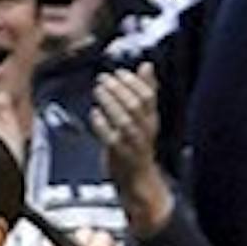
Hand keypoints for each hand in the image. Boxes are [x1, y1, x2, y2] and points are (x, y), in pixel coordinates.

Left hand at [92, 64, 173, 234]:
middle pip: (135, 106)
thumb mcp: (145, 117)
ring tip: (98, 91)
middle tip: (104, 79)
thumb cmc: (138, 144)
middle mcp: (145, 131)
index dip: (133, 82)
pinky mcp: (120, 156)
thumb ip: (147, 91)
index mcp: (152, 120)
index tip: (119, 73)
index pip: (147, 97)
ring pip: (124, 120)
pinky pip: (111, 138)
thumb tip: (147, 65)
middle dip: (118, 90)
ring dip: (110, 103)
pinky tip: (94, 113)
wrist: (138, 180)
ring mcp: (133, 144)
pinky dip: (102, 124)